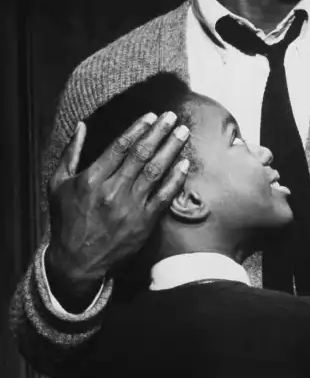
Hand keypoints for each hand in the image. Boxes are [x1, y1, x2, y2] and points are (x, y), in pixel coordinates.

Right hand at [45, 112, 190, 310]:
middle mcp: (112, 191)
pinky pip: (164, 196)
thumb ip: (70, 153)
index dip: (138, 128)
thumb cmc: (66, 220)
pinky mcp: (144, 223)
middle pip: (141, 154)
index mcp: (91, 179)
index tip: (151, 116)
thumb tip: (81, 125)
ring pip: (155, 171)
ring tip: (183, 133)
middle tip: (172, 117)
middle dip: (159, 132)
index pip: (120, 146)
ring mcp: (130, 207)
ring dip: (171, 149)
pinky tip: (184, 164)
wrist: (77, 262)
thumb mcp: (57, 184)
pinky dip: (176, 179)